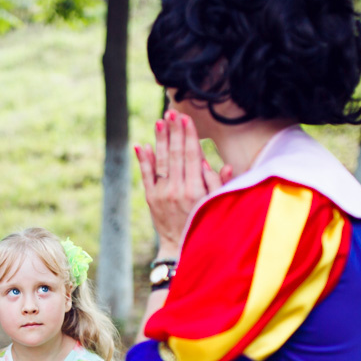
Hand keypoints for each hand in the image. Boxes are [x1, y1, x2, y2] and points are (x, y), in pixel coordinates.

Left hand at [135, 110, 230, 256]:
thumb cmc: (204, 223)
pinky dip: (143, 160)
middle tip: (172, 112)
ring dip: (160, 140)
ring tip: (159, 122)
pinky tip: (142, 145)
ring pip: (160, 161)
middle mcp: (177, 189)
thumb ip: (218, 184)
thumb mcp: (216, 205)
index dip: (189, 136)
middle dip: (174, 132)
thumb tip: (218, 164)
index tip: (187, 119)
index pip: (192, 156)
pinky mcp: (151, 198)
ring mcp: (162, 194)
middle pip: (175, 154)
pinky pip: (147, 176)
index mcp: (195, 189)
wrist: (182, 247)